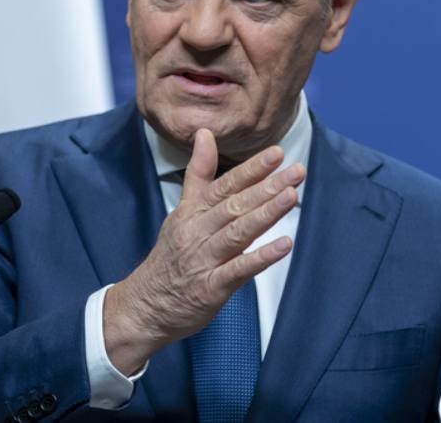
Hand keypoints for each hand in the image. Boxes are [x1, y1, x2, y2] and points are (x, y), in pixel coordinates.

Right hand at [103, 128, 303, 373]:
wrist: (145, 306)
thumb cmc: (170, 257)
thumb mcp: (181, 210)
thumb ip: (198, 173)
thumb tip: (205, 133)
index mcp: (193, 212)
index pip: (225, 185)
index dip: (251, 169)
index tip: (276, 154)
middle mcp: (198, 232)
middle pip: (235, 205)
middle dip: (267, 187)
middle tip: (296, 171)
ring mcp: (204, 260)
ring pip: (238, 232)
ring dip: (266, 214)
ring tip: (291, 196)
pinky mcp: (211, 288)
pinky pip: (238, 270)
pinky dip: (261, 257)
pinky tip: (284, 245)